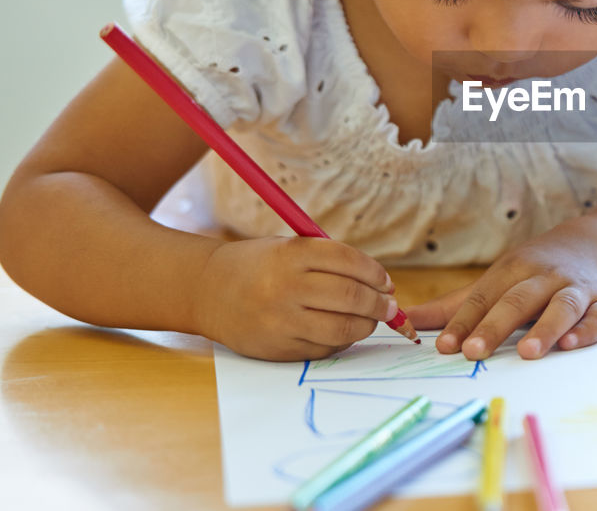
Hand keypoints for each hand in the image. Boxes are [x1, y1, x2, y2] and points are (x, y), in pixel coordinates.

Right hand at [193, 236, 398, 360]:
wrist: (206, 291)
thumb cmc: (259, 265)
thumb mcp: (290, 248)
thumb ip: (331, 261)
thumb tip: (382, 285)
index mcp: (290, 255)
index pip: (348, 261)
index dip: (375, 273)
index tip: (386, 282)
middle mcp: (285, 288)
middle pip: (350, 296)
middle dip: (379, 303)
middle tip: (390, 305)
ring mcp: (281, 321)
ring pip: (343, 327)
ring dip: (367, 325)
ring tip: (372, 319)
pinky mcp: (278, 348)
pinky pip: (325, 347)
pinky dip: (343, 340)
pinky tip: (345, 331)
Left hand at [406, 225, 596, 360]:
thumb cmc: (535, 272)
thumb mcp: (497, 280)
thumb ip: (454, 305)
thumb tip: (405, 320)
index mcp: (514, 269)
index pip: (484, 296)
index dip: (463, 321)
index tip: (443, 346)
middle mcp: (545, 276)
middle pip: (518, 300)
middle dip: (495, 325)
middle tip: (474, 352)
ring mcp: (577, 289)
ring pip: (561, 306)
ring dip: (545, 328)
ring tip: (528, 352)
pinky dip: (586, 331)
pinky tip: (571, 345)